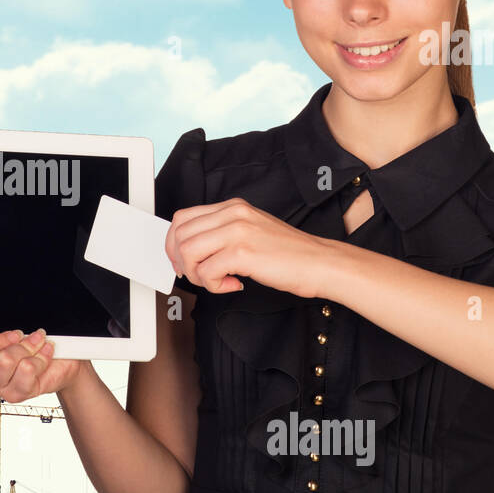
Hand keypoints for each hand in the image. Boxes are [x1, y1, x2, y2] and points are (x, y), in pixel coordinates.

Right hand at [0, 327, 87, 402]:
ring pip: (3, 361)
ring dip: (25, 346)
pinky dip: (40, 355)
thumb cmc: (31, 339)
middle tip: (16, 334)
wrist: (62, 359)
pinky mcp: (17, 394)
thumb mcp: (6, 329)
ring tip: (35, 342)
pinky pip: (25, 370)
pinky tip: (44, 352)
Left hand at [165, 198, 334, 297]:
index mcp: (232, 207)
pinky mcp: (243, 252)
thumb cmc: (288, 254)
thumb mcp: (250, 231)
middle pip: (180, 235)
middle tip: (198, 276)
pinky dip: (214, 285)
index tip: (182, 262)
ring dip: (197, 275)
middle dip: (181, 262)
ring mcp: (237, 231)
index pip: (182, 218)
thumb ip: (222, 234)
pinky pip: (207, 271)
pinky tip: (233, 285)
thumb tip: (190, 250)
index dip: (174, 243)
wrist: (319, 263)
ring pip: (188, 252)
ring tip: (218, 281)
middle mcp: (233, 214)